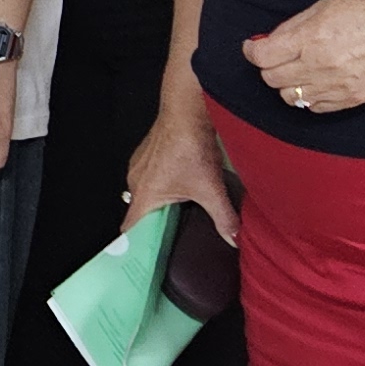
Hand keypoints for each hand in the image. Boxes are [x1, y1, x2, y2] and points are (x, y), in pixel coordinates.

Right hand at [124, 109, 239, 243]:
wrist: (186, 110)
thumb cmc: (190, 146)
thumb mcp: (211, 188)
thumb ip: (223, 218)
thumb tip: (234, 239)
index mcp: (144, 195)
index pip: (130, 229)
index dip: (136, 244)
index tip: (146, 255)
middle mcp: (135, 181)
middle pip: (139, 212)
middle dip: (155, 223)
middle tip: (173, 233)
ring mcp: (139, 164)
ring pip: (145, 193)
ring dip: (159, 202)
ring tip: (180, 207)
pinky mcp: (147, 152)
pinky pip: (149, 176)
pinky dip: (161, 184)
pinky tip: (181, 181)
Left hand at [242, 0, 364, 117]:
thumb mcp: (324, 7)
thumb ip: (292, 27)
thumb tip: (267, 41)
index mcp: (312, 38)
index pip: (263, 56)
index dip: (252, 51)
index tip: (254, 46)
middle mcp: (320, 66)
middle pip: (272, 79)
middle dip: (268, 67)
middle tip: (276, 56)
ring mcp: (336, 86)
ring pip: (289, 97)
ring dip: (286, 84)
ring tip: (297, 70)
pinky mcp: (349, 100)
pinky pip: (313, 108)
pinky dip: (307, 97)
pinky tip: (315, 82)